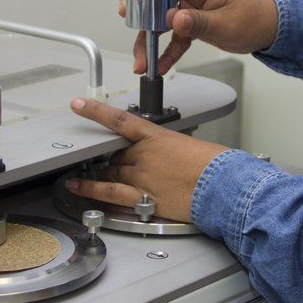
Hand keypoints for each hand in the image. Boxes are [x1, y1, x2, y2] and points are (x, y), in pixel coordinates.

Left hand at [66, 98, 227, 221]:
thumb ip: (173, 149)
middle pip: (117, 155)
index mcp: (157, 137)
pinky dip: (92, 190)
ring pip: (111, 172)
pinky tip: (78, 188)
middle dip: (115, 161)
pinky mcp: (143, 197)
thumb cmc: (216, 166)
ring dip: (102, 175)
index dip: (96, 111)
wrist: (224, 186)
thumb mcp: (192, 147)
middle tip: (112, 164)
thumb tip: (170, 157)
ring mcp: (142, 176)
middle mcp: (145, 155)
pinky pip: (110, 192)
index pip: (120, 120)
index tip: (79, 105)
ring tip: (87, 178)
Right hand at [118, 0, 278, 74]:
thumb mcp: (227, 22)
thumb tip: (174, 19)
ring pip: (157, 20)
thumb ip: (199, 22)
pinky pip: (170, 39)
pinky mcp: (189, 26)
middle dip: (136, 4)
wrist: (268, 29)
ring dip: (146, 39)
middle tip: (126, 17)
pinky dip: (163, 54)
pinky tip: (157, 67)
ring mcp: (186, 10)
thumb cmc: (253, 17)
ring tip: (140, 61)